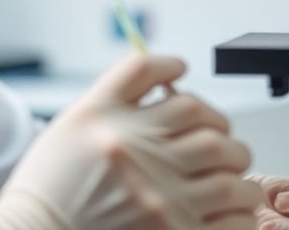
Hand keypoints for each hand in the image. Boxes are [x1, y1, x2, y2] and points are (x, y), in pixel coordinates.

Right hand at [0, 54, 260, 229]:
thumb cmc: (50, 186)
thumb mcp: (73, 122)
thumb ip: (118, 92)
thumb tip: (171, 72)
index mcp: (111, 122)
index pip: (170, 88)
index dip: (183, 81)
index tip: (182, 81)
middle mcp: (137, 156)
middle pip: (209, 129)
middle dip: (222, 134)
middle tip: (217, 142)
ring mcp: (160, 200)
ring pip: (230, 173)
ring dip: (238, 174)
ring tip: (229, 178)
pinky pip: (231, 220)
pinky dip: (238, 213)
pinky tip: (226, 209)